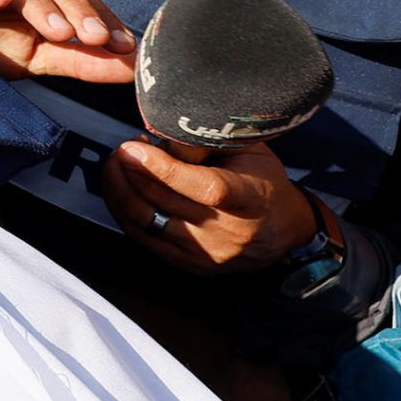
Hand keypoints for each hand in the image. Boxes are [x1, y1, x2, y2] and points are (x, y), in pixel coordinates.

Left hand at [102, 136, 318, 271]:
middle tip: (124, 148)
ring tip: (119, 164)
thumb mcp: (248, 150)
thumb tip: (162, 135)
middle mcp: (229, 231)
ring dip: (121, 189)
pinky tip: (122, 188)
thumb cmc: (262, 179)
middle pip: (165, 203)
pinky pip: (143, 238)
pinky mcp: (191, 265)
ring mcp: (209, 253)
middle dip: (131, 171)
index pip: (206, 188)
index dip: (165, 169)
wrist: (282, 228)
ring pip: (146, 222)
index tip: (135, 148)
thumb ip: (209, 141)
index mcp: (251, 198)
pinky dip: (123, 211)